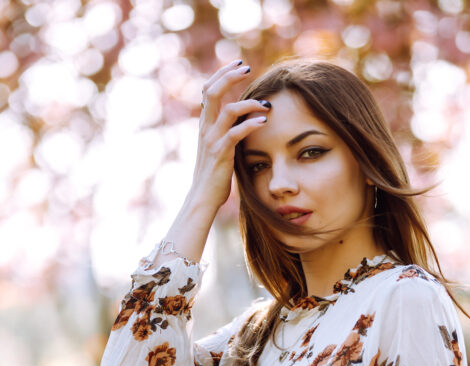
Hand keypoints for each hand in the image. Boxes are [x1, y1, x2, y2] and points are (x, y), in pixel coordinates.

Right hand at [189, 60, 269, 212]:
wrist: (202, 198)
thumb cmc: (214, 176)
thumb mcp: (218, 149)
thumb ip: (226, 132)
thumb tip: (242, 121)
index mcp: (204, 125)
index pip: (208, 89)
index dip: (222, 74)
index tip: (239, 63)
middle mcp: (205, 128)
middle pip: (213, 91)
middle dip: (229, 76)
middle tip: (247, 68)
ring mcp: (211, 140)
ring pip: (227, 111)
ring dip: (249, 103)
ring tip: (266, 102)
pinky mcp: (220, 154)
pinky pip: (236, 133)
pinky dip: (251, 124)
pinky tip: (264, 121)